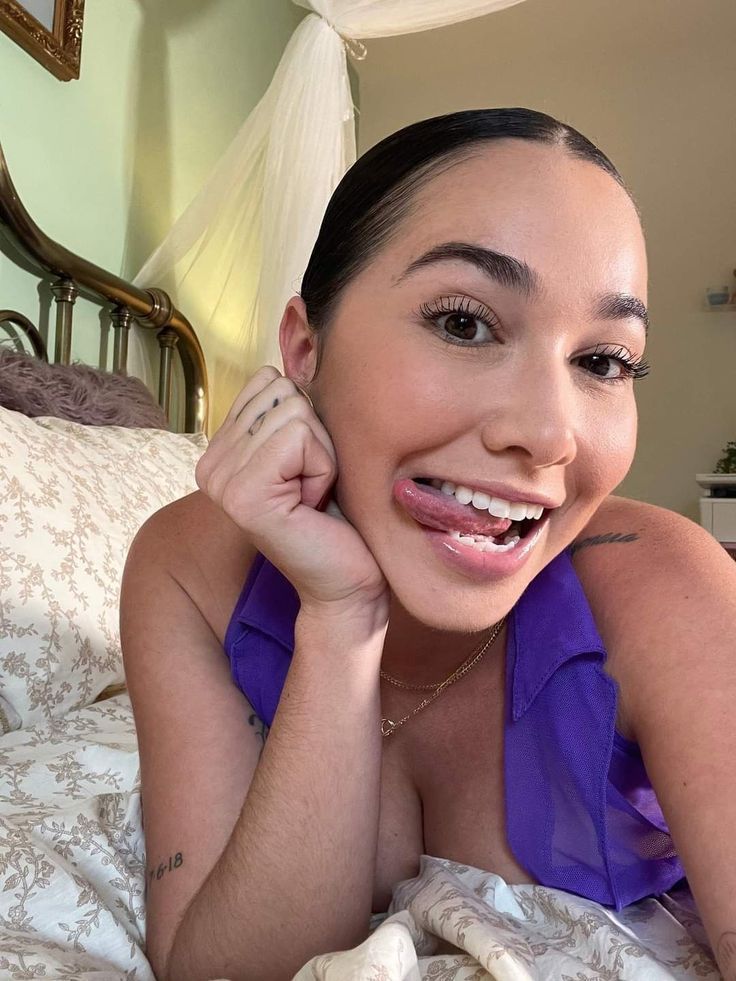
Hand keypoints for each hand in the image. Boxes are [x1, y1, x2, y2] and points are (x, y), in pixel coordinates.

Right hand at [196, 366, 386, 614]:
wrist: (347, 580)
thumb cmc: (335, 516)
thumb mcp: (306, 450)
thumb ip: (284, 410)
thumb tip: (283, 367)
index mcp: (219, 450)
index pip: (268, 381)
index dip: (306, 423)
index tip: (303, 470)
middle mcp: (209, 465)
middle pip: (283, 393)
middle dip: (315, 438)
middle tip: (310, 486)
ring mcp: (221, 481)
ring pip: (294, 412)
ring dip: (322, 455)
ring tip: (311, 495)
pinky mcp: (243, 495)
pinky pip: (299, 437)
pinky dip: (323, 468)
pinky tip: (312, 504)